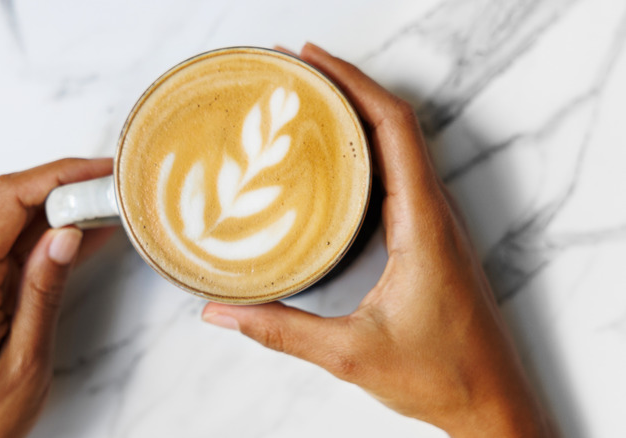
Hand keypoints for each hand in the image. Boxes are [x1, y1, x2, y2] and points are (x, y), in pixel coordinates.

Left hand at [0, 158, 114, 437]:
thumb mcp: (23, 360)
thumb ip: (43, 290)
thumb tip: (67, 233)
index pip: (9, 200)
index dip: (58, 175)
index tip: (102, 171)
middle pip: (10, 200)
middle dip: (65, 185)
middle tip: (116, 188)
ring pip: (12, 219)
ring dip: (59, 208)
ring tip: (109, 207)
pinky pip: (10, 245)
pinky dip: (47, 235)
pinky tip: (84, 235)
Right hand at [202, 43, 555, 436]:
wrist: (491, 402)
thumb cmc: (438, 376)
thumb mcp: (349, 354)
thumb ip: (280, 331)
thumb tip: (221, 312)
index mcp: (421, 225)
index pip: (392, 129)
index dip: (352, 84)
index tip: (310, 61)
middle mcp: (433, 213)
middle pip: (395, 123)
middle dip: (347, 86)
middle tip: (295, 71)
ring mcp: (434, 223)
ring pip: (400, 146)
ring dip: (358, 113)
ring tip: (309, 100)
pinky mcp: (428, 237)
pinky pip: (399, 174)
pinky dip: (367, 148)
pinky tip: (335, 157)